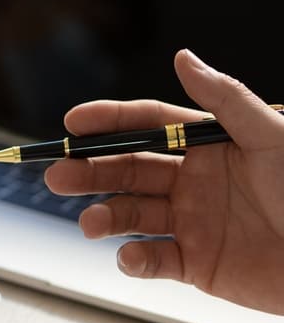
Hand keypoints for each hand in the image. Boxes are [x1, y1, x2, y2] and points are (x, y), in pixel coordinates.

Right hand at [44, 49, 283, 312]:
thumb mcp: (274, 137)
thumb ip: (225, 99)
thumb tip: (185, 58)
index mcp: (210, 146)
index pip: (148, 125)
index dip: (108, 121)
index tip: (73, 123)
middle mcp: (194, 182)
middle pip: (127, 170)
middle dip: (90, 171)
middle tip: (60, 176)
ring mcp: (191, 222)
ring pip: (131, 214)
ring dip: (104, 216)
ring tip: (89, 222)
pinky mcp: (196, 264)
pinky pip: (153, 260)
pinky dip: (134, 259)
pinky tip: (128, 255)